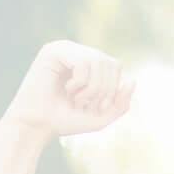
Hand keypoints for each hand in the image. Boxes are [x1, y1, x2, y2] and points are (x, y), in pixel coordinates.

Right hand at [3, 39, 135, 142]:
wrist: (39, 125)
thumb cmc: (67, 120)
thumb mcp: (102, 116)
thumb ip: (120, 103)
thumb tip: (133, 81)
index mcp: (89, 63)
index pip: (114, 65)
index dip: (113, 88)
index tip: (98, 106)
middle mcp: (77, 51)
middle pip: (109, 62)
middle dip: (104, 89)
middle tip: (85, 103)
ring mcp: (65, 48)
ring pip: (97, 60)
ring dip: (92, 87)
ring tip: (76, 98)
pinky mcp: (53, 51)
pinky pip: (82, 61)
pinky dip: (80, 81)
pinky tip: (67, 89)